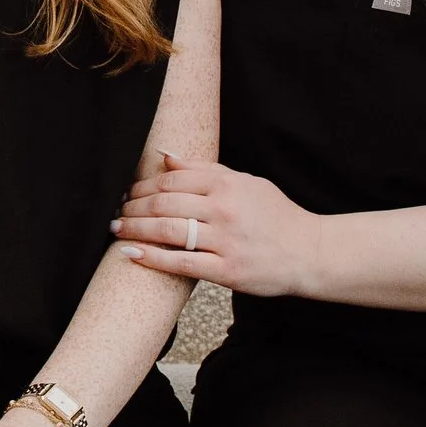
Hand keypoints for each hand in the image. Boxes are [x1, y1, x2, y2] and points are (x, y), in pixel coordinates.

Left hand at [112, 156, 317, 296]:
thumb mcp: (246, 183)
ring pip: (167, 230)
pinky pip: (180, 263)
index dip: (144, 185)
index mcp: (227, 184)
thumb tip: (165, 156)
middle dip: (133, 206)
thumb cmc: (276, 216)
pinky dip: (152, 258)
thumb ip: (205, 171)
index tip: (128, 191)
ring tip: (116, 229)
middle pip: (164, 203)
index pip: (172, 179)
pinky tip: (131, 254)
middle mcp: (224, 210)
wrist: (309, 252)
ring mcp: (225, 241)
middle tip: (116, 211)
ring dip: (135, 229)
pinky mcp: (227, 271)